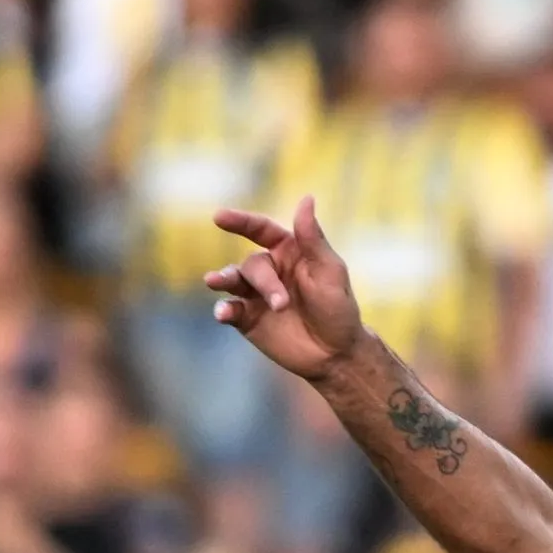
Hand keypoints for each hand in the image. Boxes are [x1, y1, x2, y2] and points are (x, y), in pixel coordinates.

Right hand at [207, 197, 365, 380]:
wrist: (335, 353)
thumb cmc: (338, 308)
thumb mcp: (330, 271)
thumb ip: (313, 238)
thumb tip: (306, 198)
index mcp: (289, 252)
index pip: (261, 230)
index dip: (240, 222)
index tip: (219, 217)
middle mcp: (269, 270)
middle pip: (252, 264)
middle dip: (264, 282)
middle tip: (281, 304)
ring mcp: (255, 294)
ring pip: (231, 280)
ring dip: (224, 280)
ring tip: (214, 282)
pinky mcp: (247, 318)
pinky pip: (229, 309)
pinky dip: (223, 309)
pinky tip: (223, 313)